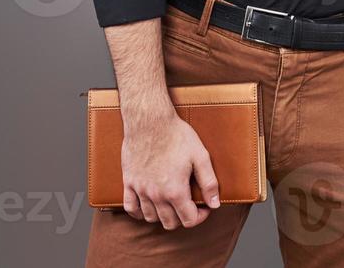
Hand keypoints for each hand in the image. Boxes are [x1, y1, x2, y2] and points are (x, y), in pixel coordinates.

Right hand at [120, 111, 220, 229]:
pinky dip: (139, 212)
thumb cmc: (176, 135)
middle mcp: (156, 195)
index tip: (204, 208)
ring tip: (172, 203)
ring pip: (151, 218)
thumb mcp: (200, 156)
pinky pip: (130, 208)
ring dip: (163, 215)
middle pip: (169, 223)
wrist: (150, 121)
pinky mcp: (129, 182)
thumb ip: (209, 182)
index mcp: (175, 190)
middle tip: (189, 205)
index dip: (200, 217)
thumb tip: (215, 204)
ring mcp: (140, 190)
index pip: (188, 220)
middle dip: (182, 218)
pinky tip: (147, 206)